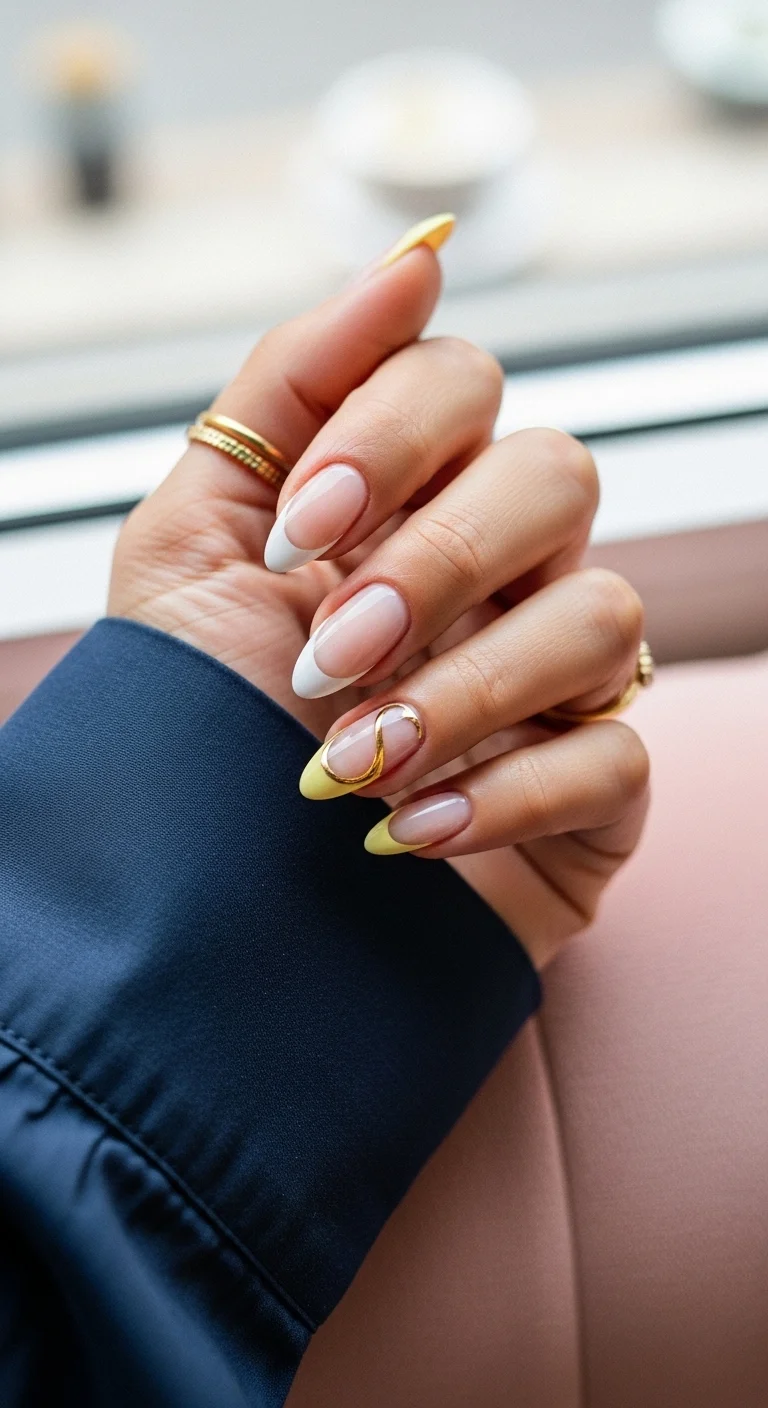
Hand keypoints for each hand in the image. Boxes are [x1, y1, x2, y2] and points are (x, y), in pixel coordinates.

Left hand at [110, 220, 649, 969]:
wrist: (199, 908)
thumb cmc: (198, 722)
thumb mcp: (192, 542)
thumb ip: (285, 391)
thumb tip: (415, 257)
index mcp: (400, 500)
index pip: (462, 382)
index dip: (393, 434)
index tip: (302, 531)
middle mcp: (493, 573)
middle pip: (558, 476)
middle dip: (441, 559)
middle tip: (332, 655)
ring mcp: (552, 680)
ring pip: (604, 613)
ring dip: (469, 689)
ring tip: (352, 766)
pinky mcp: (591, 791)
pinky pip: (615, 756)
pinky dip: (505, 794)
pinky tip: (402, 836)